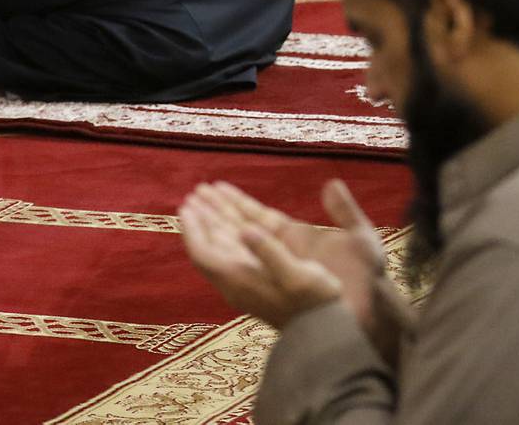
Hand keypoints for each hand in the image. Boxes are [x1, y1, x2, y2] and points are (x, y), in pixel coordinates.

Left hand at [178, 180, 386, 333]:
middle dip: (204, 217)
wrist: (331, 327)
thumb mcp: (297, 276)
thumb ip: (271, 252)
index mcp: (242, 279)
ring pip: (227, 242)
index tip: (186, 206)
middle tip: (195, 192)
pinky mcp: (266, 272)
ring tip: (209, 194)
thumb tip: (247, 230)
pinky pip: (243, 245)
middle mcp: (241, 278)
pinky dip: (237, 224)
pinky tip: (239, 215)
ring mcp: (253, 275)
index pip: (205, 253)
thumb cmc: (316, 302)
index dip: (193, 230)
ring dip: (218, 217)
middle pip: (213, 244)